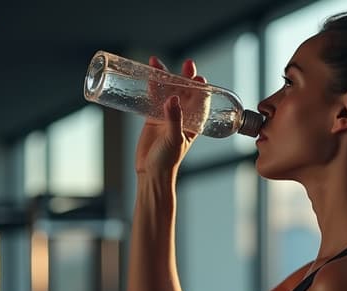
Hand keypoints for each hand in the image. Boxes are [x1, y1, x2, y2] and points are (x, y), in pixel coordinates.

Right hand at [135, 57, 207, 177]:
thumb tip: (173, 99)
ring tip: (155, 62)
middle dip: (184, 76)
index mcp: (193, 122)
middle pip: (185, 91)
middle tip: (185, 63)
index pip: (200, 101)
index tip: (198, 76)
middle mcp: (182, 116)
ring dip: (163, 77)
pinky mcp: (152, 117)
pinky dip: (149, 86)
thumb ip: (174, 119)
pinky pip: (151, 97)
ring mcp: (166, 115)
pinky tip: (145, 75)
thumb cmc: (168, 161)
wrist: (150, 172)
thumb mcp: (174, 139)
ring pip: (166, 91)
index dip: (200, 88)